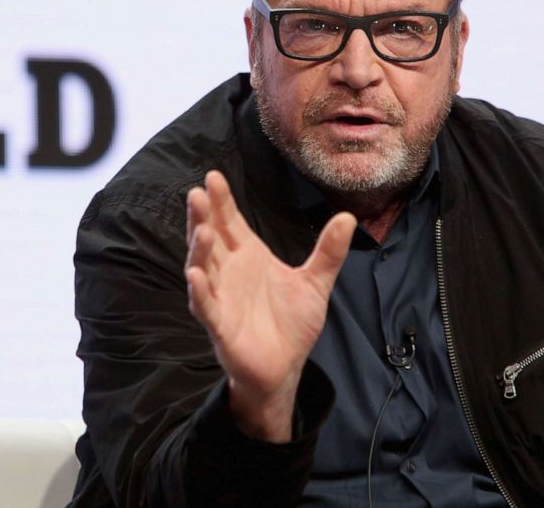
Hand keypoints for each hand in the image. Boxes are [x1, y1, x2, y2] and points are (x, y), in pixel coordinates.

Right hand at [185, 170, 355, 441]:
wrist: (286, 368)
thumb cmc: (292, 324)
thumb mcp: (315, 282)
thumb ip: (329, 252)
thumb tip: (349, 217)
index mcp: (248, 256)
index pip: (231, 222)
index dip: (221, 201)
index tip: (213, 177)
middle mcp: (229, 271)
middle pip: (210, 238)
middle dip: (202, 216)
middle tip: (197, 193)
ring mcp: (221, 296)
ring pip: (202, 267)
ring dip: (198, 249)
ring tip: (201, 229)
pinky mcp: (219, 324)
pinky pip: (205, 305)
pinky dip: (199, 291)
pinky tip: (194, 275)